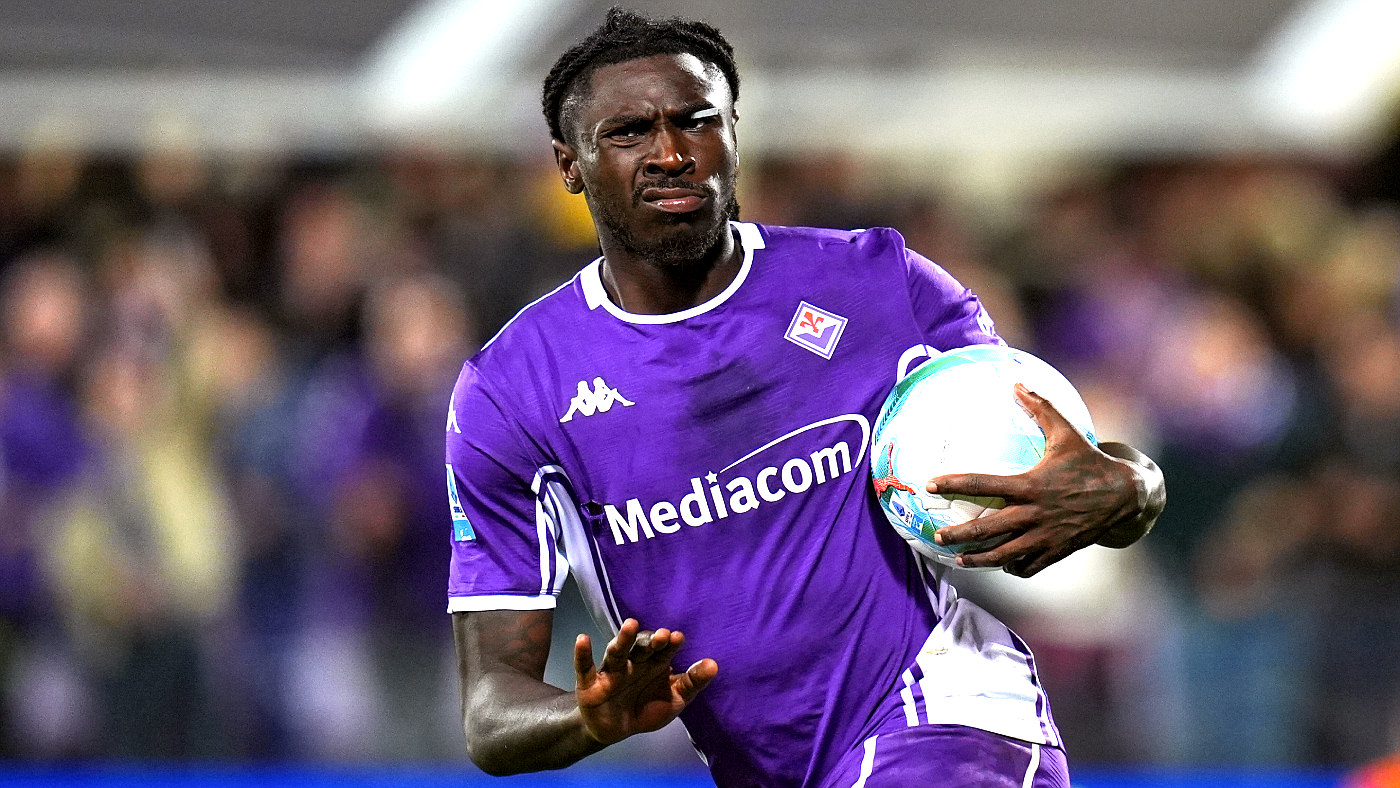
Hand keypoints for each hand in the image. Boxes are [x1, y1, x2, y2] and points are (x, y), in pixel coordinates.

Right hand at [574, 618, 717, 745]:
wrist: (616, 731)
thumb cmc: (646, 708)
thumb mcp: (674, 699)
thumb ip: (692, 683)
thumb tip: (714, 665)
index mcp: (655, 664)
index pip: (664, 650)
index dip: (670, 643)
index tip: (677, 638)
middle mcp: (634, 662)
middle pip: (641, 647)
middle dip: (650, 640)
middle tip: (660, 636)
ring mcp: (612, 671)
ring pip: (617, 651)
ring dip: (623, 639)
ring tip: (630, 625)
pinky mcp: (590, 682)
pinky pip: (586, 666)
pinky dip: (582, 654)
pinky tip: (582, 639)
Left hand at [927, 383, 1146, 576]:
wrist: (1125, 495)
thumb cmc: (1089, 461)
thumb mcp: (1066, 432)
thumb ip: (1040, 407)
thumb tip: (1017, 382)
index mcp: (1031, 485)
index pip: (983, 485)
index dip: (954, 484)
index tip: (930, 484)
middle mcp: (1034, 513)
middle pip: (987, 529)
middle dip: (959, 535)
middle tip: (937, 537)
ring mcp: (1045, 536)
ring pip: (1004, 555)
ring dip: (979, 559)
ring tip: (960, 559)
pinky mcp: (1057, 551)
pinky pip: (1029, 566)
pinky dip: (1013, 567)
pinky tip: (1002, 564)